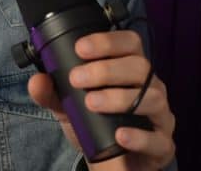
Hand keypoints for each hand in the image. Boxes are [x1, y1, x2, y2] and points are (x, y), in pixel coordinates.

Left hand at [27, 29, 175, 169]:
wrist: (113, 161)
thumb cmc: (97, 123)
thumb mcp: (70, 106)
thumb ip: (52, 93)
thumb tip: (37, 80)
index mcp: (131, 70)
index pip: (130, 43)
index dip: (108, 41)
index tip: (80, 48)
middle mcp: (150, 87)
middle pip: (140, 67)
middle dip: (106, 69)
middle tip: (77, 78)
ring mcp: (161, 115)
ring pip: (152, 98)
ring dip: (119, 98)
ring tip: (92, 103)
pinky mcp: (163, 145)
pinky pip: (159, 139)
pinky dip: (139, 136)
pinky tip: (120, 135)